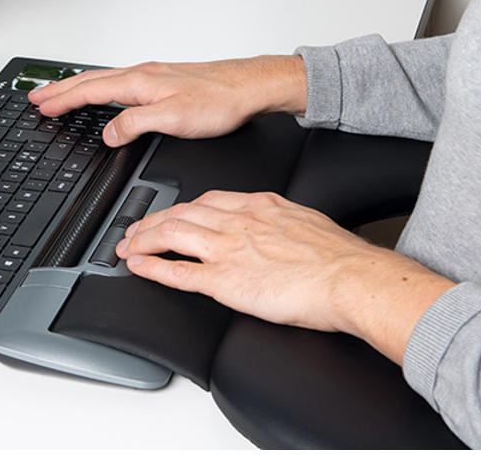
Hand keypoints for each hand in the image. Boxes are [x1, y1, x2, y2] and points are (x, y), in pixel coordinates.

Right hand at [27, 56, 306, 146]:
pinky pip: (118, 81)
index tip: (41, 106)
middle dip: (60, 90)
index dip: (62, 100)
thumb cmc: (220, 101)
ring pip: (103, 80)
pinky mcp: (163, 81)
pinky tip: (103, 93)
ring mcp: (152, 76)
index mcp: (139, 82)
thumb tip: (109, 134)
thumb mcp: (173, 119)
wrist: (250, 87)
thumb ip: (135, 124)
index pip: (89, 91)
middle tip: (36, 97)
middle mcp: (142, 74)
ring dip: (77, 88)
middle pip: (90, 81)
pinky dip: (98, 87)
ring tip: (59, 94)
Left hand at [116, 190, 453, 362]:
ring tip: (127, 246)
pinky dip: (153, 267)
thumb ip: (278, 219)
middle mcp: (235, 222)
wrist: (353, 279)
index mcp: (256, 206)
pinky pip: (178, 271)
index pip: (204, 200)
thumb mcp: (304, 219)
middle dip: (150, 221)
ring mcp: (227, 250)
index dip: (178, 208)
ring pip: (170, 235)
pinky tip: (138, 266)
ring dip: (142, 240)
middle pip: (179, 213)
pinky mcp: (225, 281)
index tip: (168, 214)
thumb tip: (273, 226)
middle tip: (134, 230)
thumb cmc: (339, 257)